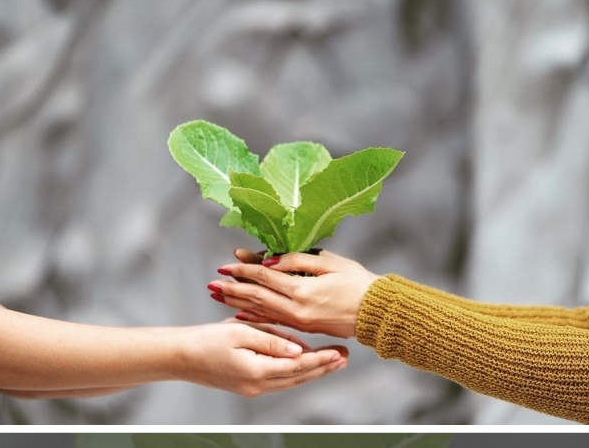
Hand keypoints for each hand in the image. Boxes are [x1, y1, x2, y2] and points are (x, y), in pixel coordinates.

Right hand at [169, 320, 347, 396]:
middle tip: (345, 357)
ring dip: (313, 371)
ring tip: (333, 361)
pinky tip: (306, 363)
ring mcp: (253, 388)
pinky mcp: (248, 385)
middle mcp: (258, 385)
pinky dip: (296, 371)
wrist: (180, 356)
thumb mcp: (240, 332)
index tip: (339, 352)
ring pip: (291, 380)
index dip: (320, 359)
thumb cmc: (206, 340)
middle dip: (323, 367)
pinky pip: (279, 379)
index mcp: (257, 371)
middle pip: (299, 377)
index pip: (298, 366)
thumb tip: (298, 349)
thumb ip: (272, 340)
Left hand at [208, 249, 380, 338]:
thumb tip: (269, 261)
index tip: (225, 263)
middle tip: (212, 283)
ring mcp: (299, 322)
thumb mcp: (330, 262)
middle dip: (232, 289)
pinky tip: (240, 315)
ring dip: (238, 303)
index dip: (243, 269)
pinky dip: (254, 317)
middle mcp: (296, 309)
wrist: (376, 313)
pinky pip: (273, 322)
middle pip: (256, 297)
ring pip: (261, 311)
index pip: (264, 277)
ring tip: (219, 297)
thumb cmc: (358, 283)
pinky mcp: (304, 328)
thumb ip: (298, 260)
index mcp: (302, 290)